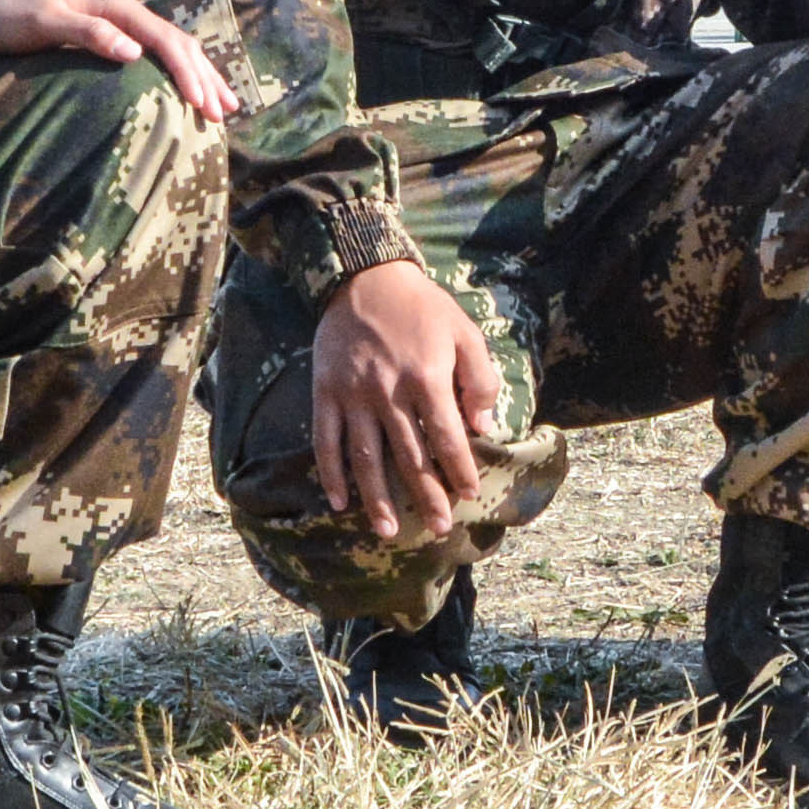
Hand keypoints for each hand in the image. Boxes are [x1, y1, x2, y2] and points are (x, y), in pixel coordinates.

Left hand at [0, 0, 239, 122]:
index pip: (163, 39)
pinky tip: (191, 90)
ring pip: (174, 46)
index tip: (200, 104)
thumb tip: (133, 52)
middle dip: (204, 77)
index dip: (186, 72)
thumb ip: (88, 34)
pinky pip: (159, 53)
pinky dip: (181, 72)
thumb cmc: (13, 19)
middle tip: (223, 113)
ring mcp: (122, 20)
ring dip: (201, 75)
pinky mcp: (115, 34)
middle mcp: (125, 8)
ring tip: (224, 105)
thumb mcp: (45, 24)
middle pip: (178, 42)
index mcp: (115, 4)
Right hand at [309, 259, 501, 544]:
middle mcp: (388, 392)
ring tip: (390, 531)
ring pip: (366, 457)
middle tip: (440, 528)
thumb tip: (482, 427)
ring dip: (378, 499)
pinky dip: (332, 473)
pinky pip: (326, 440)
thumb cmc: (422, 308)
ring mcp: (353, 395)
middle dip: (426, 496)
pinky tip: (340, 502)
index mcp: (426, 377)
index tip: (469, 494)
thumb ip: (480, 380)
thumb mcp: (465, 332)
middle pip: (409, 456)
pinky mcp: (326, 392)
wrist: (364, 277)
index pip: (446, 436)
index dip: (460, 469)